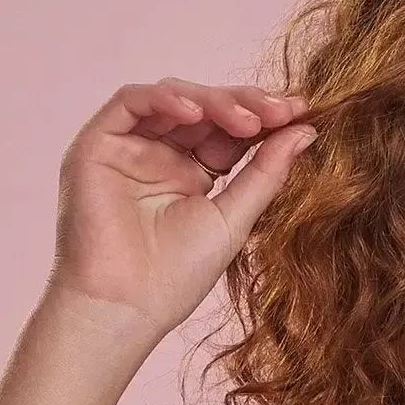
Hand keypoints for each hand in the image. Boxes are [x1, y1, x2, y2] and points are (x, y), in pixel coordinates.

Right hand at [42, 78, 319, 349]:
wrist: (125, 305)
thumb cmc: (175, 277)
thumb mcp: (233, 219)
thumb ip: (265, 174)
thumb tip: (305, 131)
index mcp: (192, 177)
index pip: (230, 133)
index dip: (264, 119)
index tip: (300, 113)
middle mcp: (161, 157)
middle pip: (206, 110)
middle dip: (245, 105)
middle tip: (281, 111)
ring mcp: (130, 147)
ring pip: (174, 99)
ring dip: (213, 101)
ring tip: (248, 120)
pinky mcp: (99, 143)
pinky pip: (131, 101)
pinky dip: (165, 99)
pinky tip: (196, 113)